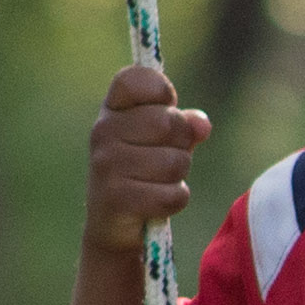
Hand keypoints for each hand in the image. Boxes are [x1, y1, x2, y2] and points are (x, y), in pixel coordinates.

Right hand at [85, 61, 210, 256]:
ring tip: (159, 181)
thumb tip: (201, 124)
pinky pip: (172, 195)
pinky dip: (175, 201)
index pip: (136, 78)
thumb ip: (185, 126)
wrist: (114, 225)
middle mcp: (103, 131)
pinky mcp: (117, 198)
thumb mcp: (165, 142)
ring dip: (178, 176)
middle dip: (182, 143)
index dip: (161, 90)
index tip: (165, 105)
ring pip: (174, 162)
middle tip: (166, 157)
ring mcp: (107, 165)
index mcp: (113, 109)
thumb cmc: (144, 172)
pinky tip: (157, 202)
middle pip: (167, 122)